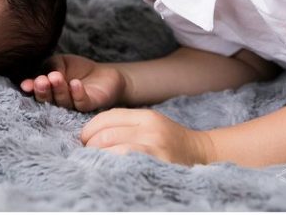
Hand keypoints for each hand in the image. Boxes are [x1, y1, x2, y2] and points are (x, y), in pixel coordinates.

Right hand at [20, 54, 126, 111]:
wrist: (103, 73)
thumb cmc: (77, 69)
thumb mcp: (59, 62)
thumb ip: (49, 68)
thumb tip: (40, 76)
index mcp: (48, 92)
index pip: (37, 91)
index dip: (31, 89)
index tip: (26, 85)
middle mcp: (58, 102)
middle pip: (48, 101)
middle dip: (43, 91)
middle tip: (41, 81)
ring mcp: (73, 105)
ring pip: (63, 102)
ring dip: (59, 90)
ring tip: (56, 77)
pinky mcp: (89, 105)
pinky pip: (81, 103)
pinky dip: (77, 94)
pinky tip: (75, 83)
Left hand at [80, 108, 214, 165]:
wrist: (202, 155)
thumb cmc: (170, 143)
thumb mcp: (150, 125)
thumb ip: (125, 126)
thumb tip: (91, 135)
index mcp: (146, 116)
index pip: (107, 117)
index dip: (90, 128)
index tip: (83, 140)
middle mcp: (149, 128)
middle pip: (105, 133)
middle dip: (89, 144)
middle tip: (87, 154)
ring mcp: (154, 146)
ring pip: (110, 147)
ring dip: (96, 156)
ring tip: (94, 163)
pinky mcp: (156, 162)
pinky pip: (123, 161)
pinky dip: (110, 165)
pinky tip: (106, 170)